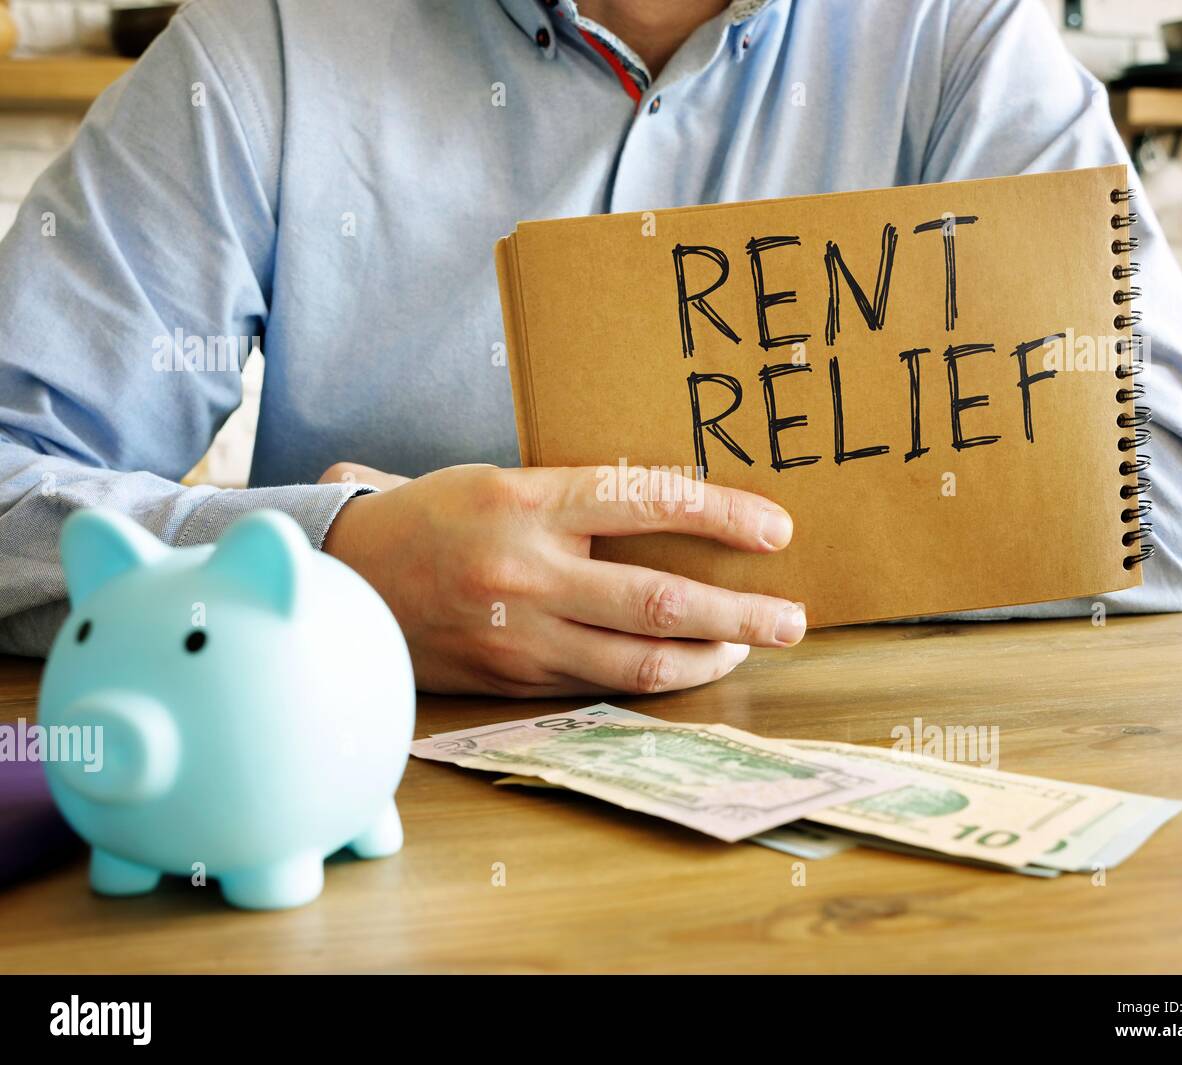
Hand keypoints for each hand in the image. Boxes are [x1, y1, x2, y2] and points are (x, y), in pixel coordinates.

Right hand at [317, 462, 803, 695]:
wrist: (347, 573)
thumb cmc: (433, 515)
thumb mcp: (502, 480)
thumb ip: (579, 497)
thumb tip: (674, 504)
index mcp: (526, 499)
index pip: (648, 499)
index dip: (723, 516)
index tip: (776, 531)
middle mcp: (528, 569)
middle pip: (660, 599)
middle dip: (741, 614)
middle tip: (792, 618)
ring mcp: (521, 633)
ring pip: (638, 659)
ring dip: (708, 658)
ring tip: (749, 647)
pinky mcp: (513, 679)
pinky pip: (601, 684)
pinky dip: (654, 679)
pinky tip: (687, 668)